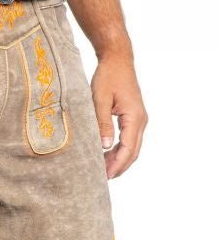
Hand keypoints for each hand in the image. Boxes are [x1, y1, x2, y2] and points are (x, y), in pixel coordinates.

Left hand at [91, 54, 147, 178]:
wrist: (117, 60)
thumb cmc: (107, 76)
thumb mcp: (99, 99)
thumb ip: (102, 123)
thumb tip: (104, 146)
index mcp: (134, 117)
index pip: (128, 148)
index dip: (117, 165)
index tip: (106, 176)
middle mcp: (140, 120)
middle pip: (133, 152)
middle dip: (119, 167)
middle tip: (102, 179)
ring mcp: (138, 119)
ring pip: (132, 147)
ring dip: (119, 159)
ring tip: (102, 170)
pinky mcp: (132, 117)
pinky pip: (129, 139)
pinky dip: (119, 150)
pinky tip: (106, 155)